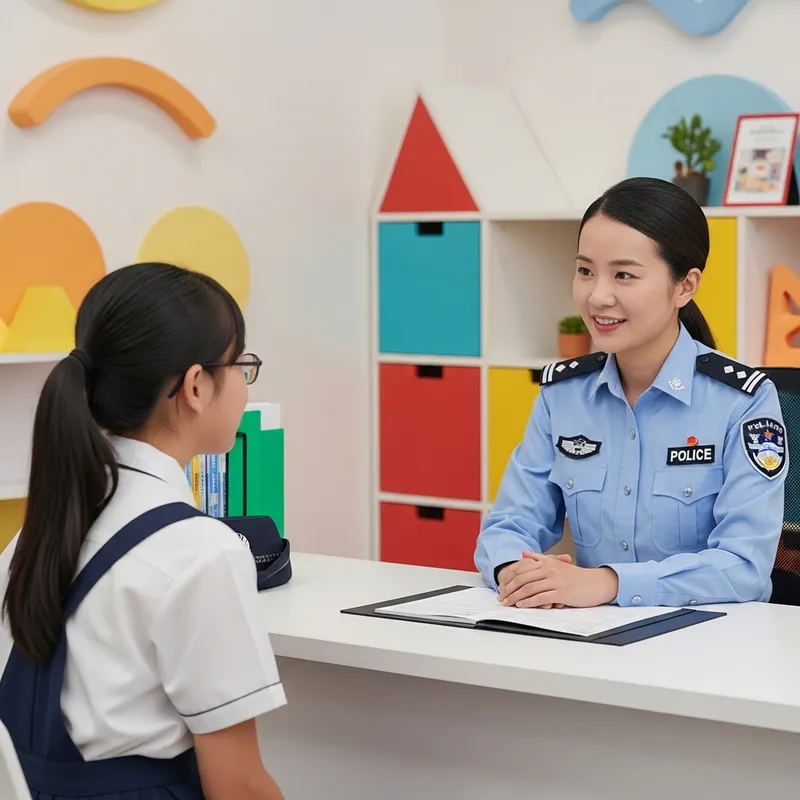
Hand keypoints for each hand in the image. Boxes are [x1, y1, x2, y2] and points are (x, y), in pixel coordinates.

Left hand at [498, 551, 617, 608]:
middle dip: (509, 589)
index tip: (502, 587)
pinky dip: (529, 602)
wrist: (597, 583)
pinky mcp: (561, 593)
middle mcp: (549, 569)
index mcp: (547, 562)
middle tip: (501, 598)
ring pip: (529, 588)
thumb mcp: (557, 564)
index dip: (509, 579)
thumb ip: (539, 558)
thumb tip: (523, 552)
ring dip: (515, 597)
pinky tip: (521, 605)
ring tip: (508, 603)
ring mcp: (555, 581)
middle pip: (522, 579)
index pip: (521, 569)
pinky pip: (540, 598)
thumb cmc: (577, 576)